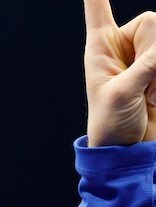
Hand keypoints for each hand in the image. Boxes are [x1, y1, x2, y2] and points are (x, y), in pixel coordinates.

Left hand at [85, 0, 155, 145]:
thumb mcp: (122, 94)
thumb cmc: (112, 126)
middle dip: (154, 53)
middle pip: (151, 22)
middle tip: (144, 86)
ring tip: (150, 96)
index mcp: (100, 48)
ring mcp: (145, 56)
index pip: (97, 8)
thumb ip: (146, 66)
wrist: (127, 152)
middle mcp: (123, 46)